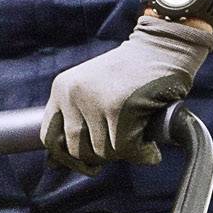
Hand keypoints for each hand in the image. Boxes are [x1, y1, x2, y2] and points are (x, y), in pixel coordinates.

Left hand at [40, 15, 212, 172]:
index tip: (88, 162)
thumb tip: (55, 165)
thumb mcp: (94, 89)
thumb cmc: (133, 73)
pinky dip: (142, 154)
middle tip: (122, 145)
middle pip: (78, 149)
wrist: (163, 47)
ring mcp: (93, 100)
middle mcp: (72, 94)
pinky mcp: (117, 108)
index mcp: (62, 88)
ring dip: (124, 153)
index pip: (49, 136)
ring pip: (103, 151)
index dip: (67, 157)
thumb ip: (76, 118)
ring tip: (138, 138)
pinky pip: (126, 148)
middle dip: (102, 155)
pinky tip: (150, 149)